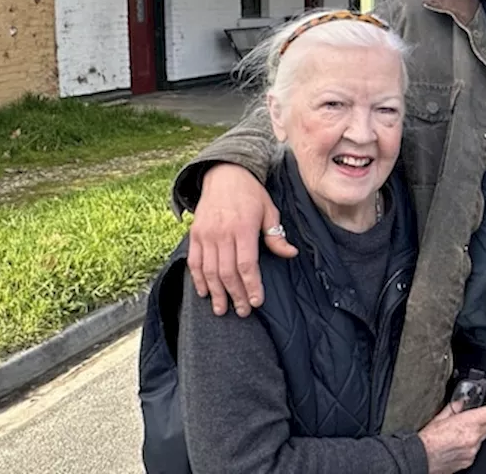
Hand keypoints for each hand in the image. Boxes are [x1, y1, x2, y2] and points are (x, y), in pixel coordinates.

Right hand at [186, 163, 295, 316]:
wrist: (223, 174)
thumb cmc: (251, 193)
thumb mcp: (269, 209)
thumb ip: (276, 235)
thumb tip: (290, 254)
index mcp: (243, 227)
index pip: (247, 264)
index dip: (251, 285)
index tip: (257, 302)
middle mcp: (222, 233)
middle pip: (227, 272)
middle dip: (235, 295)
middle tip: (243, 311)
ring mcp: (205, 234)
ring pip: (209, 271)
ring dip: (216, 293)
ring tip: (223, 309)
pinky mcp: (195, 235)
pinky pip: (194, 262)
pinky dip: (198, 279)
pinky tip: (205, 292)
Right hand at [418, 396, 485, 473]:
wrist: (420, 458)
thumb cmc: (427, 439)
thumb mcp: (440, 417)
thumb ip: (455, 407)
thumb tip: (461, 402)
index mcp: (468, 423)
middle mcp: (473, 438)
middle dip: (482, 419)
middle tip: (469, 418)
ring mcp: (472, 451)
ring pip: (482, 438)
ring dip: (475, 433)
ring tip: (458, 433)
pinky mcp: (469, 461)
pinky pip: (475, 449)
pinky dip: (470, 445)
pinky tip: (457, 443)